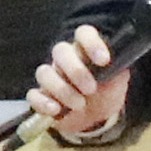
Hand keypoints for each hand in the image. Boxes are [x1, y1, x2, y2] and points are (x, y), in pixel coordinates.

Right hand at [30, 23, 132, 140]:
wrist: (97, 116)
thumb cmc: (107, 91)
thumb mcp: (117, 80)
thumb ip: (117, 70)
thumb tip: (117, 64)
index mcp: (85, 50)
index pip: (83, 33)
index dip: (91, 43)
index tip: (104, 61)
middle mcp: (65, 59)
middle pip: (60, 51)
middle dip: (76, 70)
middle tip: (91, 89)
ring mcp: (51, 77)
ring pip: (44, 72)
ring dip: (62, 89)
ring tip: (80, 104)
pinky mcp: (41, 96)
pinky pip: (33, 95)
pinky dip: (43, 102)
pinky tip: (56, 109)